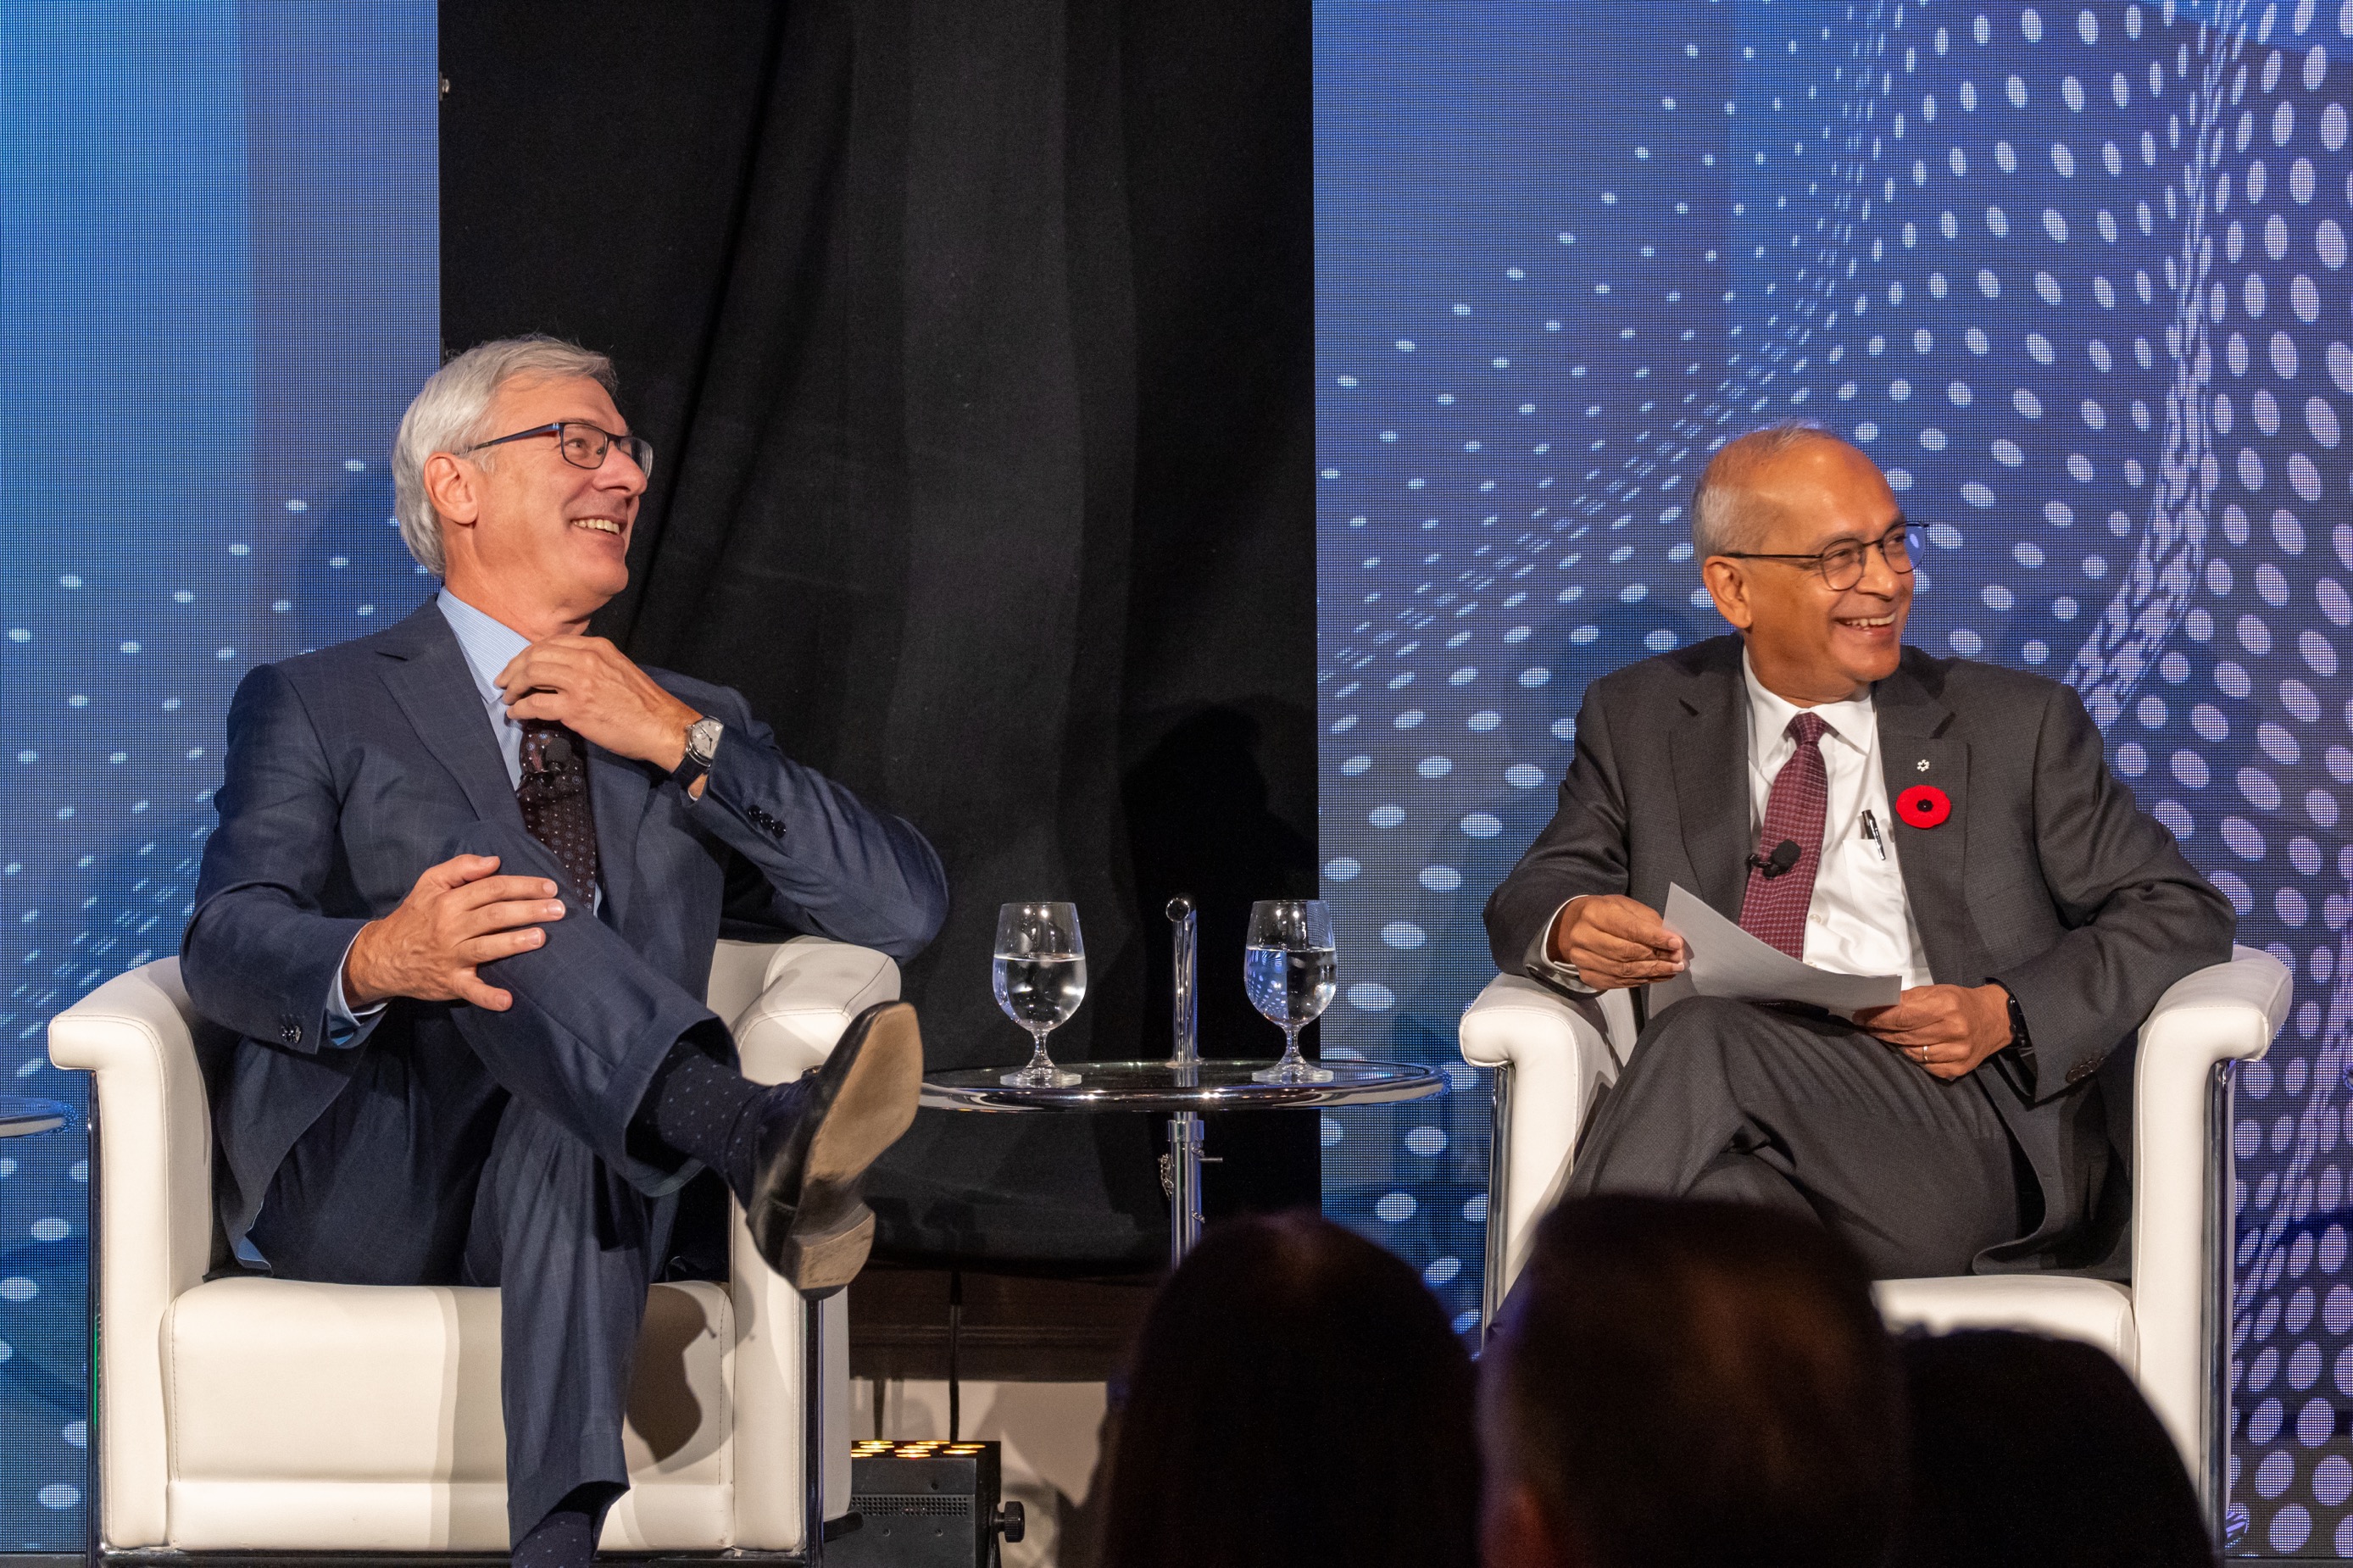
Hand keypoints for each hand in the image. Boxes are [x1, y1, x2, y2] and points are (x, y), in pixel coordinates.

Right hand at [343, 854, 565, 1011]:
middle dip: (529, 910)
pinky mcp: (450, 982)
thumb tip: (494, 861)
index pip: (493, 889)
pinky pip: (470, 990)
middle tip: (558, 909)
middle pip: (495, 915)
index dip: (523, 886)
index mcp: (449, 901)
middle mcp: (451, 927)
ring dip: (514, 943)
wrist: (382, 956)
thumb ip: (460, 867)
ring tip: (541, 938)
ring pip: (487, 947)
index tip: (550, 887)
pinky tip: (508, 1000)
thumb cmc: (414, 916)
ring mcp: (451, 956)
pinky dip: (488, 997)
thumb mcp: (428, 883)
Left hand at [495, 636, 700, 769]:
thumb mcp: (618, 668)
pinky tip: (516, 713)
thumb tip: (562, 670)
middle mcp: (586, 660)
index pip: (549, 643)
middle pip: (535, 656)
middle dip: (513, 669)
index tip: (518, 666)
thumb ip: (592, 663)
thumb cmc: (643, 702)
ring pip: (531, 675)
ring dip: (514, 687)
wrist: (662, 725)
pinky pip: (536, 704)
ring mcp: (580, 683)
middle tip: (504, 682)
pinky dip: (520, 709)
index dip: (527, 655)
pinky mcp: (575, 709)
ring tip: (508, 698)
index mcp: (596, 647)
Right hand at [1548, 895, 1687, 989]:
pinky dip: (1641, 980)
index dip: (1655, 938)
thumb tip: (1672, 944)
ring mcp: (1582, 958)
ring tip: (1672, 969)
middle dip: (1657, 958)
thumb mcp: (1626, 907)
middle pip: (1626, 953)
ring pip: (1623, 970)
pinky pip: (1618, 982)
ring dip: (1652, 972)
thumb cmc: (1605, 914)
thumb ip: (1648, 923)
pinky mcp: (1586, 975)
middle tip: (1678, 960)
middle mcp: (1583, 936)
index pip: (1629, 929)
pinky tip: (1656, 976)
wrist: (1573, 927)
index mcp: (1594, 913)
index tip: (1676, 944)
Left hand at [1854, 983, 2013, 1079]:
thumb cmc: (1961, 1003)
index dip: (1877, 1017)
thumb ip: (1908, 999)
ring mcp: (1957, 1052)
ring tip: (1886, 1036)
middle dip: (1880, 1031)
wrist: (1996, 1019)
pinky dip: (1914, 1057)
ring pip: (1911, 1053)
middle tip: (1866, 1026)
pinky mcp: (1959, 1068)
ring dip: (1895, 1045)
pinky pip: (1925, 1066)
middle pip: (1904, 1035)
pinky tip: (1910, 1048)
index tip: (1860, 1016)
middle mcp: (1954, 1030)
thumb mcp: (1937, 992)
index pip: (1901, 1015)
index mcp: (1946, 1006)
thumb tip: (1877, 1004)